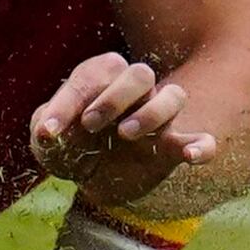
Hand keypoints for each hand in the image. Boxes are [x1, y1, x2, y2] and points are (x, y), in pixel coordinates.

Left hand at [31, 49, 219, 192]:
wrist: (91, 174)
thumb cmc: (69, 144)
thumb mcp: (49, 138)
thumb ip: (47, 128)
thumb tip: (49, 132)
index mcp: (103, 76)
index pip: (92, 77)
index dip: (67, 103)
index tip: (49, 132)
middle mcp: (135, 91)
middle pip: (140, 74)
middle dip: (113, 98)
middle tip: (89, 124)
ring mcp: (157, 117)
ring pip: (174, 96)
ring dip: (152, 113)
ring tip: (126, 134)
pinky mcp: (172, 147)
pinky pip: (200, 139)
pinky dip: (201, 145)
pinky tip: (192, 156)